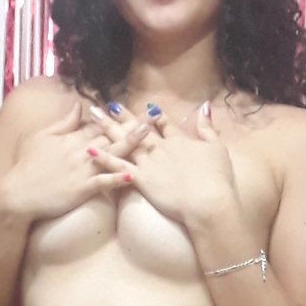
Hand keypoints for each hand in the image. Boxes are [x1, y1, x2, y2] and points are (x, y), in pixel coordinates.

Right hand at [0, 101, 148, 223]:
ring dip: (131, 144)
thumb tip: (78, 106)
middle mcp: (79, 151)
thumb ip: (63, 122)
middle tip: (152, 116)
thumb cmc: (27, 165)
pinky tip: (132, 176)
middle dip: (132, 125)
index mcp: (72, 139)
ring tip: (149, 136)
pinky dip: (116, 179)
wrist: (18, 194)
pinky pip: (102, 183)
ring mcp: (81, 170)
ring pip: (110, 155)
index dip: (118, 116)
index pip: (99, 125)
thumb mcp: (42, 137)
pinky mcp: (81, 189)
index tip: (135, 108)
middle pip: (110, 135)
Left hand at [91, 101, 238, 228]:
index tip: (143, 108)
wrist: (208, 201)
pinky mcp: (141, 179)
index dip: (152, 115)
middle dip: (121, 115)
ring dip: (107, 128)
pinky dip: (104, 158)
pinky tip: (89, 150)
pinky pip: (118, 167)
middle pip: (137, 128)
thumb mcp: (217, 148)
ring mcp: (149, 163)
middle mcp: (160, 148)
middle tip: (106, 103)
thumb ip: (208, 127)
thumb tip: (205, 106)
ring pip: (124, 141)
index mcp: (178, 141)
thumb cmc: (217, 178)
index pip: (162, 124)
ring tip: (94, 115)